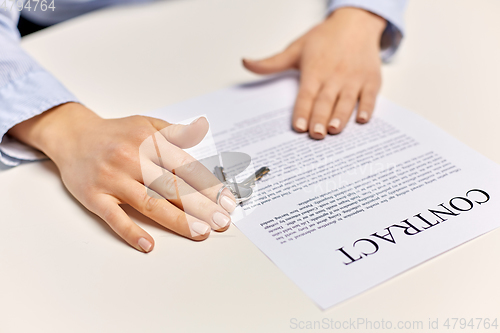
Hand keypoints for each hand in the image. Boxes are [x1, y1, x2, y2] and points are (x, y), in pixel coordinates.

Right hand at [8, 103, 236, 252]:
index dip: (209, 186)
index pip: (186, 167)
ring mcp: (113, 179)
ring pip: (149, 203)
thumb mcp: (146, 123)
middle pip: (172, 187)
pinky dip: (131, 232)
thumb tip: (201, 130)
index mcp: (149, 141)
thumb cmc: (115, 133)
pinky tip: (149, 244)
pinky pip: (114, 217)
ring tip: (200, 233)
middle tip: (221, 221)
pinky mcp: (94, 196)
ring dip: (177, 220)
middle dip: (201, 206)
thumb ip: (175, 132)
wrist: (73, 135)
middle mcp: (132, 159)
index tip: (227, 201)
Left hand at [243, 7, 385, 138]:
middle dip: (320, 118)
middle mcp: (334, 75)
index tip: (298, 127)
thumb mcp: (296, 49)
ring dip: (342, 116)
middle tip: (316, 134)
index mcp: (315, 70)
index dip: (302, 111)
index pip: (306, 95)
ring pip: (347, 100)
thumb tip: (246, 63)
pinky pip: (370, 96)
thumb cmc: (325, 38)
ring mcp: (354, 78)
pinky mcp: (371, 80)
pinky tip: (363, 119)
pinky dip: (368, 107)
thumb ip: (271, 63)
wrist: (356, 22)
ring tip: (335, 130)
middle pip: (326, 101)